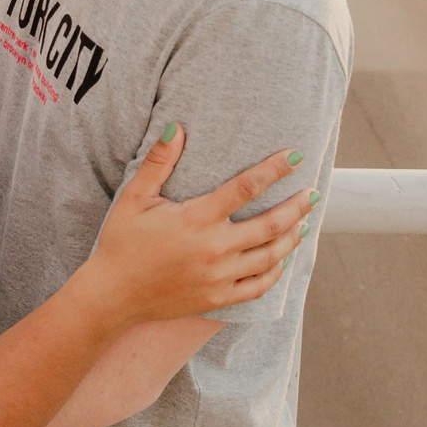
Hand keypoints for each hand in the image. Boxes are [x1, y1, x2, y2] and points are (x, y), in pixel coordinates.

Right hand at [74, 129, 311, 326]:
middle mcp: (213, 248)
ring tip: (304, 222)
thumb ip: (158, 163)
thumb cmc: (122, 243)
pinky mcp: (218, 298)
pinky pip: (259, 286)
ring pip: (270, 256)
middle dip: (296, 206)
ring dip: (291, 237)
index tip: (295, 156)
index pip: (245, 187)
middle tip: (313, 193)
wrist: (113, 295)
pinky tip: (282, 259)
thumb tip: (176, 127)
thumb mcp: (134, 198)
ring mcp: (219, 277)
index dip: (274, 169)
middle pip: (270, 224)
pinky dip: (276, 272)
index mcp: (196, 219)